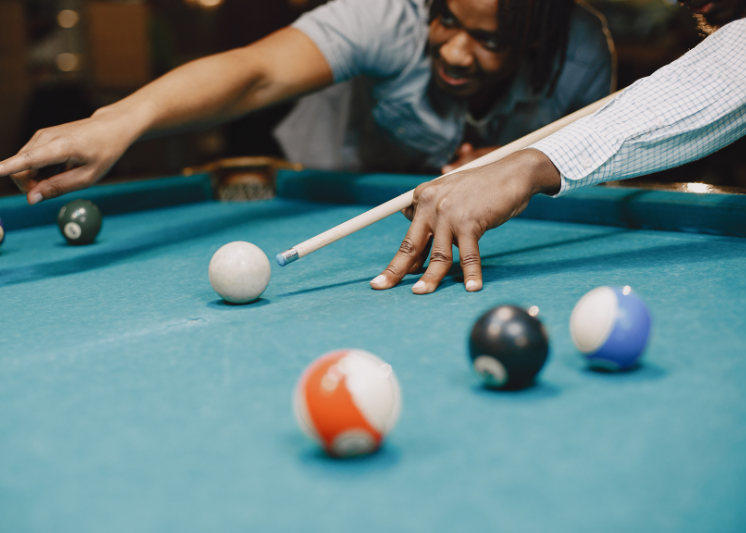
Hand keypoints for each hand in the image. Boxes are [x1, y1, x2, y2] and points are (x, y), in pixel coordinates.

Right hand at [0, 108, 144, 204]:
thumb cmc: (103, 153)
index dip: (6, 168)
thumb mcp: (87, 177)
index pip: (27, 160)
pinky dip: (39, 170)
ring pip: (23, 166)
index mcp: (60, 147)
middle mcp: (44, 138)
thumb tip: (31, 199)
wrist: (109, 128)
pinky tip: (59, 168)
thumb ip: (58, 188)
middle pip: (20, 170)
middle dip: (30, 186)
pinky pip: (29, 160)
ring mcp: (40, 136)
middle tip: (53, 191)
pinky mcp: (40, 137)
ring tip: (62, 176)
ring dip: (36, 179)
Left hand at [372, 149, 560, 293]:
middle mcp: (430, 203)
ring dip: (431, 278)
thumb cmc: (482, 189)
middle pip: (410, 244)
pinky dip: (471, 273)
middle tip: (379, 286)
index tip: (390, 278)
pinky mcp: (469, 221)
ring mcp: (449, 213)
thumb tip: (413, 240)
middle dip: (395, 270)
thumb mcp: (449, 195)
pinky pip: (468, 255)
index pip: (410, 235)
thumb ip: (431, 215)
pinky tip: (471, 287)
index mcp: (422, 197)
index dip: (403, 260)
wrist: (512, 173)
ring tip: (421, 293)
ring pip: (439, 255)